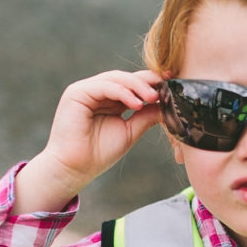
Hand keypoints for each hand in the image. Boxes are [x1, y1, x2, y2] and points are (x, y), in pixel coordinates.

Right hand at [14, 70, 162, 213]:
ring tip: (153, 97)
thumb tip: (167, 105)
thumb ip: (146, 116)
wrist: (75, 169)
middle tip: (164, 90)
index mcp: (109, 100)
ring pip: (116, 78)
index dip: (151, 83)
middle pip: (125, 78)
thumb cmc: (99, 154)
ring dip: (137, 86)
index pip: (132, 85)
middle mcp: (97, 92)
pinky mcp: (77, 93)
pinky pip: (104, 86)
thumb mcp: (130, 131)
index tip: (171, 85)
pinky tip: (136, 103)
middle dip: (146, 83)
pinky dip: (122, 92)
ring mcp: (86, 90)